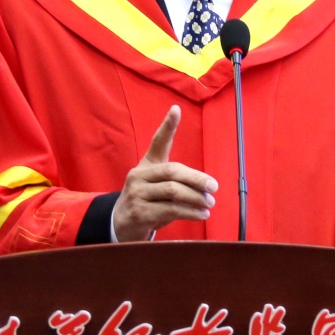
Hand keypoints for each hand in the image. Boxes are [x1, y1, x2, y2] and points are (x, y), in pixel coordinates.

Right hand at [112, 105, 217, 242]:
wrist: (120, 225)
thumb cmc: (147, 202)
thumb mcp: (157, 186)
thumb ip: (176, 181)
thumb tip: (206, 185)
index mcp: (146, 165)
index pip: (157, 142)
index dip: (167, 126)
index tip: (176, 109)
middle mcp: (139, 176)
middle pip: (172, 171)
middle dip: (196, 179)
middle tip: (213, 186)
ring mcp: (137, 194)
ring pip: (173, 191)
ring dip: (195, 197)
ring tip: (209, 202)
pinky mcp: (140, 213)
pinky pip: (171, 210)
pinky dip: (190, 212)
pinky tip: (202, 214)